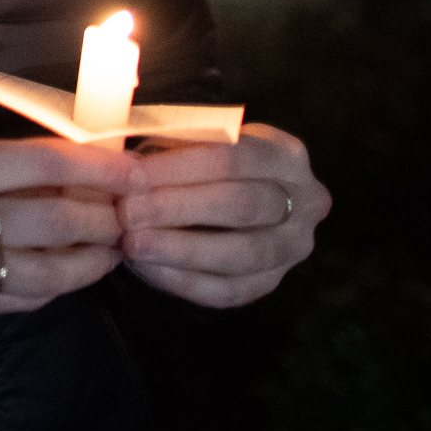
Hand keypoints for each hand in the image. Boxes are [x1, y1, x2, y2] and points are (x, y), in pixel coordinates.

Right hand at [0, 129, 143, 314]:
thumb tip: (70, 165)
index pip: (38, 163)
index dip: (94, 164)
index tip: (130, 165)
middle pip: (51, 219)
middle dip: (103, 212)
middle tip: (130, 205)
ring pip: (45, 270)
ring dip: (90, 257)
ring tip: (112, 243)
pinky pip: (17, 298)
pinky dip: (53, 285)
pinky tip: (69, 270)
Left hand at [120, 123, 329, 307]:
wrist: (228, 196)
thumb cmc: (201, 161)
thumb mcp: (193, 140)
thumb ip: (169, 146)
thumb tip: (125, 165)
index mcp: (286, 155)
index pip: (235, 157)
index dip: (180, 167)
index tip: (132, 175)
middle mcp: (305, 202)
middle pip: (242, 205)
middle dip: (179, 209)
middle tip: (129, 212)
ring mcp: (293, 248)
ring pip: (242, 254)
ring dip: (182, 250)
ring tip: (133, 244)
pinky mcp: (271, 283)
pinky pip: (230, 290)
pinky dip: (185, 281)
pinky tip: (148, 269)